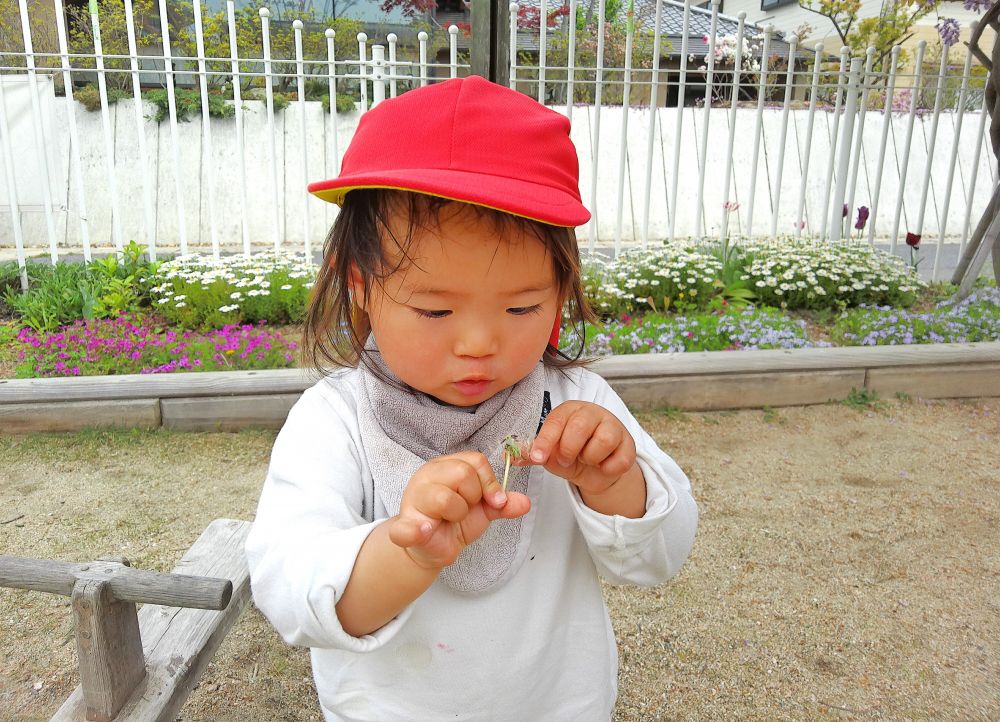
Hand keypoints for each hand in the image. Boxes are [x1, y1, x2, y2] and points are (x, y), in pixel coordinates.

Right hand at [387, 451, 530, 570]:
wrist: (433, 548)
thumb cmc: (454, 521)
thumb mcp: (483, 510)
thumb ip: (503, 504)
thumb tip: (525, 502)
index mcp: (445, 466)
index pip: (475, 461)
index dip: (490, 482)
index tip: (494, 501)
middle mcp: (427, 476)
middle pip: (463, 473)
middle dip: (473, 497)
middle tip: (464, 510)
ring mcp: (413, 500)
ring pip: (445, 498)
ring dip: (457, 514)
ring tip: (449, 520)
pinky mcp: (405, 527)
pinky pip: (405, 527)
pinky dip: (415, 530)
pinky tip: (425, 531)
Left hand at [525, 401, 639, 496]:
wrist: (595, 471)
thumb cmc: (570, 454)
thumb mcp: (549, 454)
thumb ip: (532, 454)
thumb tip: (511, 456)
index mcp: (569, 411)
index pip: (555, 422)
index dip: (545, 441)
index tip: (538, 458)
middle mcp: (591, 412)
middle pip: (579, 427)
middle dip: (569, 450)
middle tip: (567, 460)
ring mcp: (613, 425)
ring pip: (604, 440)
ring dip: (591, 458)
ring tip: (587, 459)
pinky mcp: (629, 444)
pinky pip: (620, 458)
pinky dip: (608, 468)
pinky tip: (603, 465)